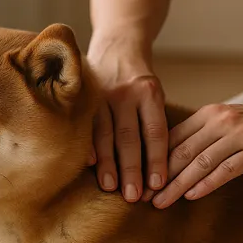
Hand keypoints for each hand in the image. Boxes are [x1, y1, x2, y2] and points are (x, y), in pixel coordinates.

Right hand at [87, 45, 168, 202]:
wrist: (117, 46)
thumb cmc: (140, 82)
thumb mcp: (155, 95)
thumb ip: (154, 123)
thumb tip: (158, 168)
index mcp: (150, 94)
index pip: (155, 132)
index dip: (157, 160)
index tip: (158, 185)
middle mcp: (126, 94)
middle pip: (130, 137)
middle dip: (132, 169)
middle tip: (133, 196)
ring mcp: (103, 94)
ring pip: (106, 134)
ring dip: (108, 163)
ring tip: (111, 187)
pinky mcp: (85, 96)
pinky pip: (86, 125)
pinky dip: (88, 145)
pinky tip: (89, 165)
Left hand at [152, 98, 242, 208]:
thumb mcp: (230, 121)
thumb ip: (204, 133)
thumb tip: (174, 156)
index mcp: (210, 113)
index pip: (173, 138)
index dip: (153, 160)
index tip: (138, 180)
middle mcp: (221, 121)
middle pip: (181, 152)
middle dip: (159, 177)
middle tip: (141, 197)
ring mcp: (239, 136)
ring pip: (200, 163)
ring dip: (177, 185)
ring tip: (161, 203)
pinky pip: (226, 169)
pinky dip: (206, 184)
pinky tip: (192, 196)